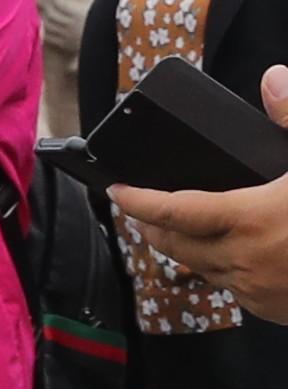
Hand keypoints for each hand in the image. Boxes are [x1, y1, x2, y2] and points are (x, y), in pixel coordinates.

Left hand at [110, 77, 287, 322]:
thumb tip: (273, 78)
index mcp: (250, 220)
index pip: (173, 210)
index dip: (138, 200)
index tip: (116, 189)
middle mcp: (244, 261)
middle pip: (175, 244)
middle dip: (152, 224)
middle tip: (141, 208)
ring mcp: (256, 291)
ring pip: (199, 269)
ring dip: (182, 249)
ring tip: (176, 229)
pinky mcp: (272, 310)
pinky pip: (229, 289)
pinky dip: (218, 270)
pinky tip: (227, 255)